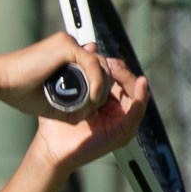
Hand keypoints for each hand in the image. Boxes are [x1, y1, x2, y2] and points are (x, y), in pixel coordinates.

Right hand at [0, 32, 113, 119]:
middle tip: (96, 105)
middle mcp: (67, 45)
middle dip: (104, 86)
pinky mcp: (66, 45)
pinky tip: (93, 98)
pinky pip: (93, 64)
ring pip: (100, 63)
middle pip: (101, 64)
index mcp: (64, 54)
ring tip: (94, 104)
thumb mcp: (52, 101)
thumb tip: (91, 111)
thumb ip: (71, 102)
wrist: (2, 82)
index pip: (93, 67)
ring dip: (102, 86)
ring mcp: (67, 43)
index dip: (98, 85)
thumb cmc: (19, 91)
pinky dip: (97, 82)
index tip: (94, 103)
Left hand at [29, 56, 147, 173]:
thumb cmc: (55, 122)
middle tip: (111, 63)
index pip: (118, 78)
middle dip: (122, 71)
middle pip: (129, 84)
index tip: (103, 57)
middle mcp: (116, 110)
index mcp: (105, 100)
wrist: (50, 146)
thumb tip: (90, 45)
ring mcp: (121, 122)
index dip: (113, 66)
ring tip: (119, 70)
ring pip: (136, 94)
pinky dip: (140, 98)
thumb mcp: (67, 92)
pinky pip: (137, 112)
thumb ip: (78, 70)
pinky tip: (140, 84)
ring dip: (131, 80)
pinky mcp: (124, 132)